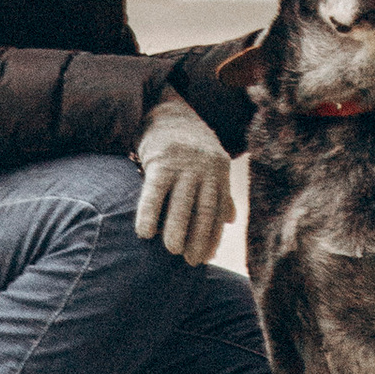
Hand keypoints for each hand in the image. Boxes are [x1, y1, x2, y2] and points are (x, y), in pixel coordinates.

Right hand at [133, 93, 235, 266]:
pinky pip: (154, 192)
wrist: (168, 111)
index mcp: (219, 171)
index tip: (207, 257)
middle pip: (203, 210)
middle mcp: (205, 168)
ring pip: (181, 203)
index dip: (213, 236)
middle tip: (191, 262)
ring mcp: (183, 164)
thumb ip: (220, 191)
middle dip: (198, 238)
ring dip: (177, 230)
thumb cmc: (189, 144)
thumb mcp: (211, 162)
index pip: (218, 210)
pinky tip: (144, 233)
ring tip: (172, 251)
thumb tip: (230, 220)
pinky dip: (149, 213)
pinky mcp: (161, 160)